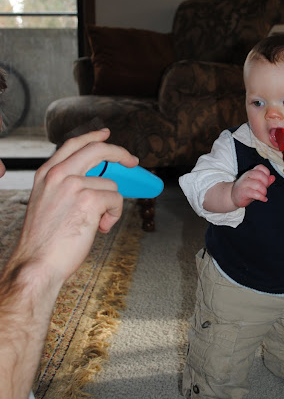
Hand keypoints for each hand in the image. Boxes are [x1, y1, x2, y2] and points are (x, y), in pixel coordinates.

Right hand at [16, 129, 138, 289]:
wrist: (36, 264)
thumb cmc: (43, 242)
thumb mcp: (48, 203)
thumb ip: (65, 188)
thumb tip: (95, 183)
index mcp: (46, 174)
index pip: (73, 145)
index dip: (92, 136)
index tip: (106, 134)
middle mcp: (58, 175)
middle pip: (97, 149)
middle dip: (120, 153)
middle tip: (132, 161)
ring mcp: (73, 185)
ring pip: (111, 185)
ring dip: (111, 206)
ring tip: (96, 224)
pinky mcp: (89, 199)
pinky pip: (116, 199)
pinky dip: (114, 216)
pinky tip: (100, 228)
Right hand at [231, 164, 274, 207]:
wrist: (233, 196)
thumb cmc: (247, 189)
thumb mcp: (257, 184)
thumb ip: (265, 181)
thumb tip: (273, 177)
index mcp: (251, 172)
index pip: (261, 167)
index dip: (266, 174)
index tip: (266, 181)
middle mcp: (247, 176)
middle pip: (260, 175)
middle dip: (266, 183)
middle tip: (265, 189)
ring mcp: (244, 183)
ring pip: (258, 185)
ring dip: (264, 191)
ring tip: (263, 195)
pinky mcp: (243, 192)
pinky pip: (254, 193)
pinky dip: (261, 197)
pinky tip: (263, 199)